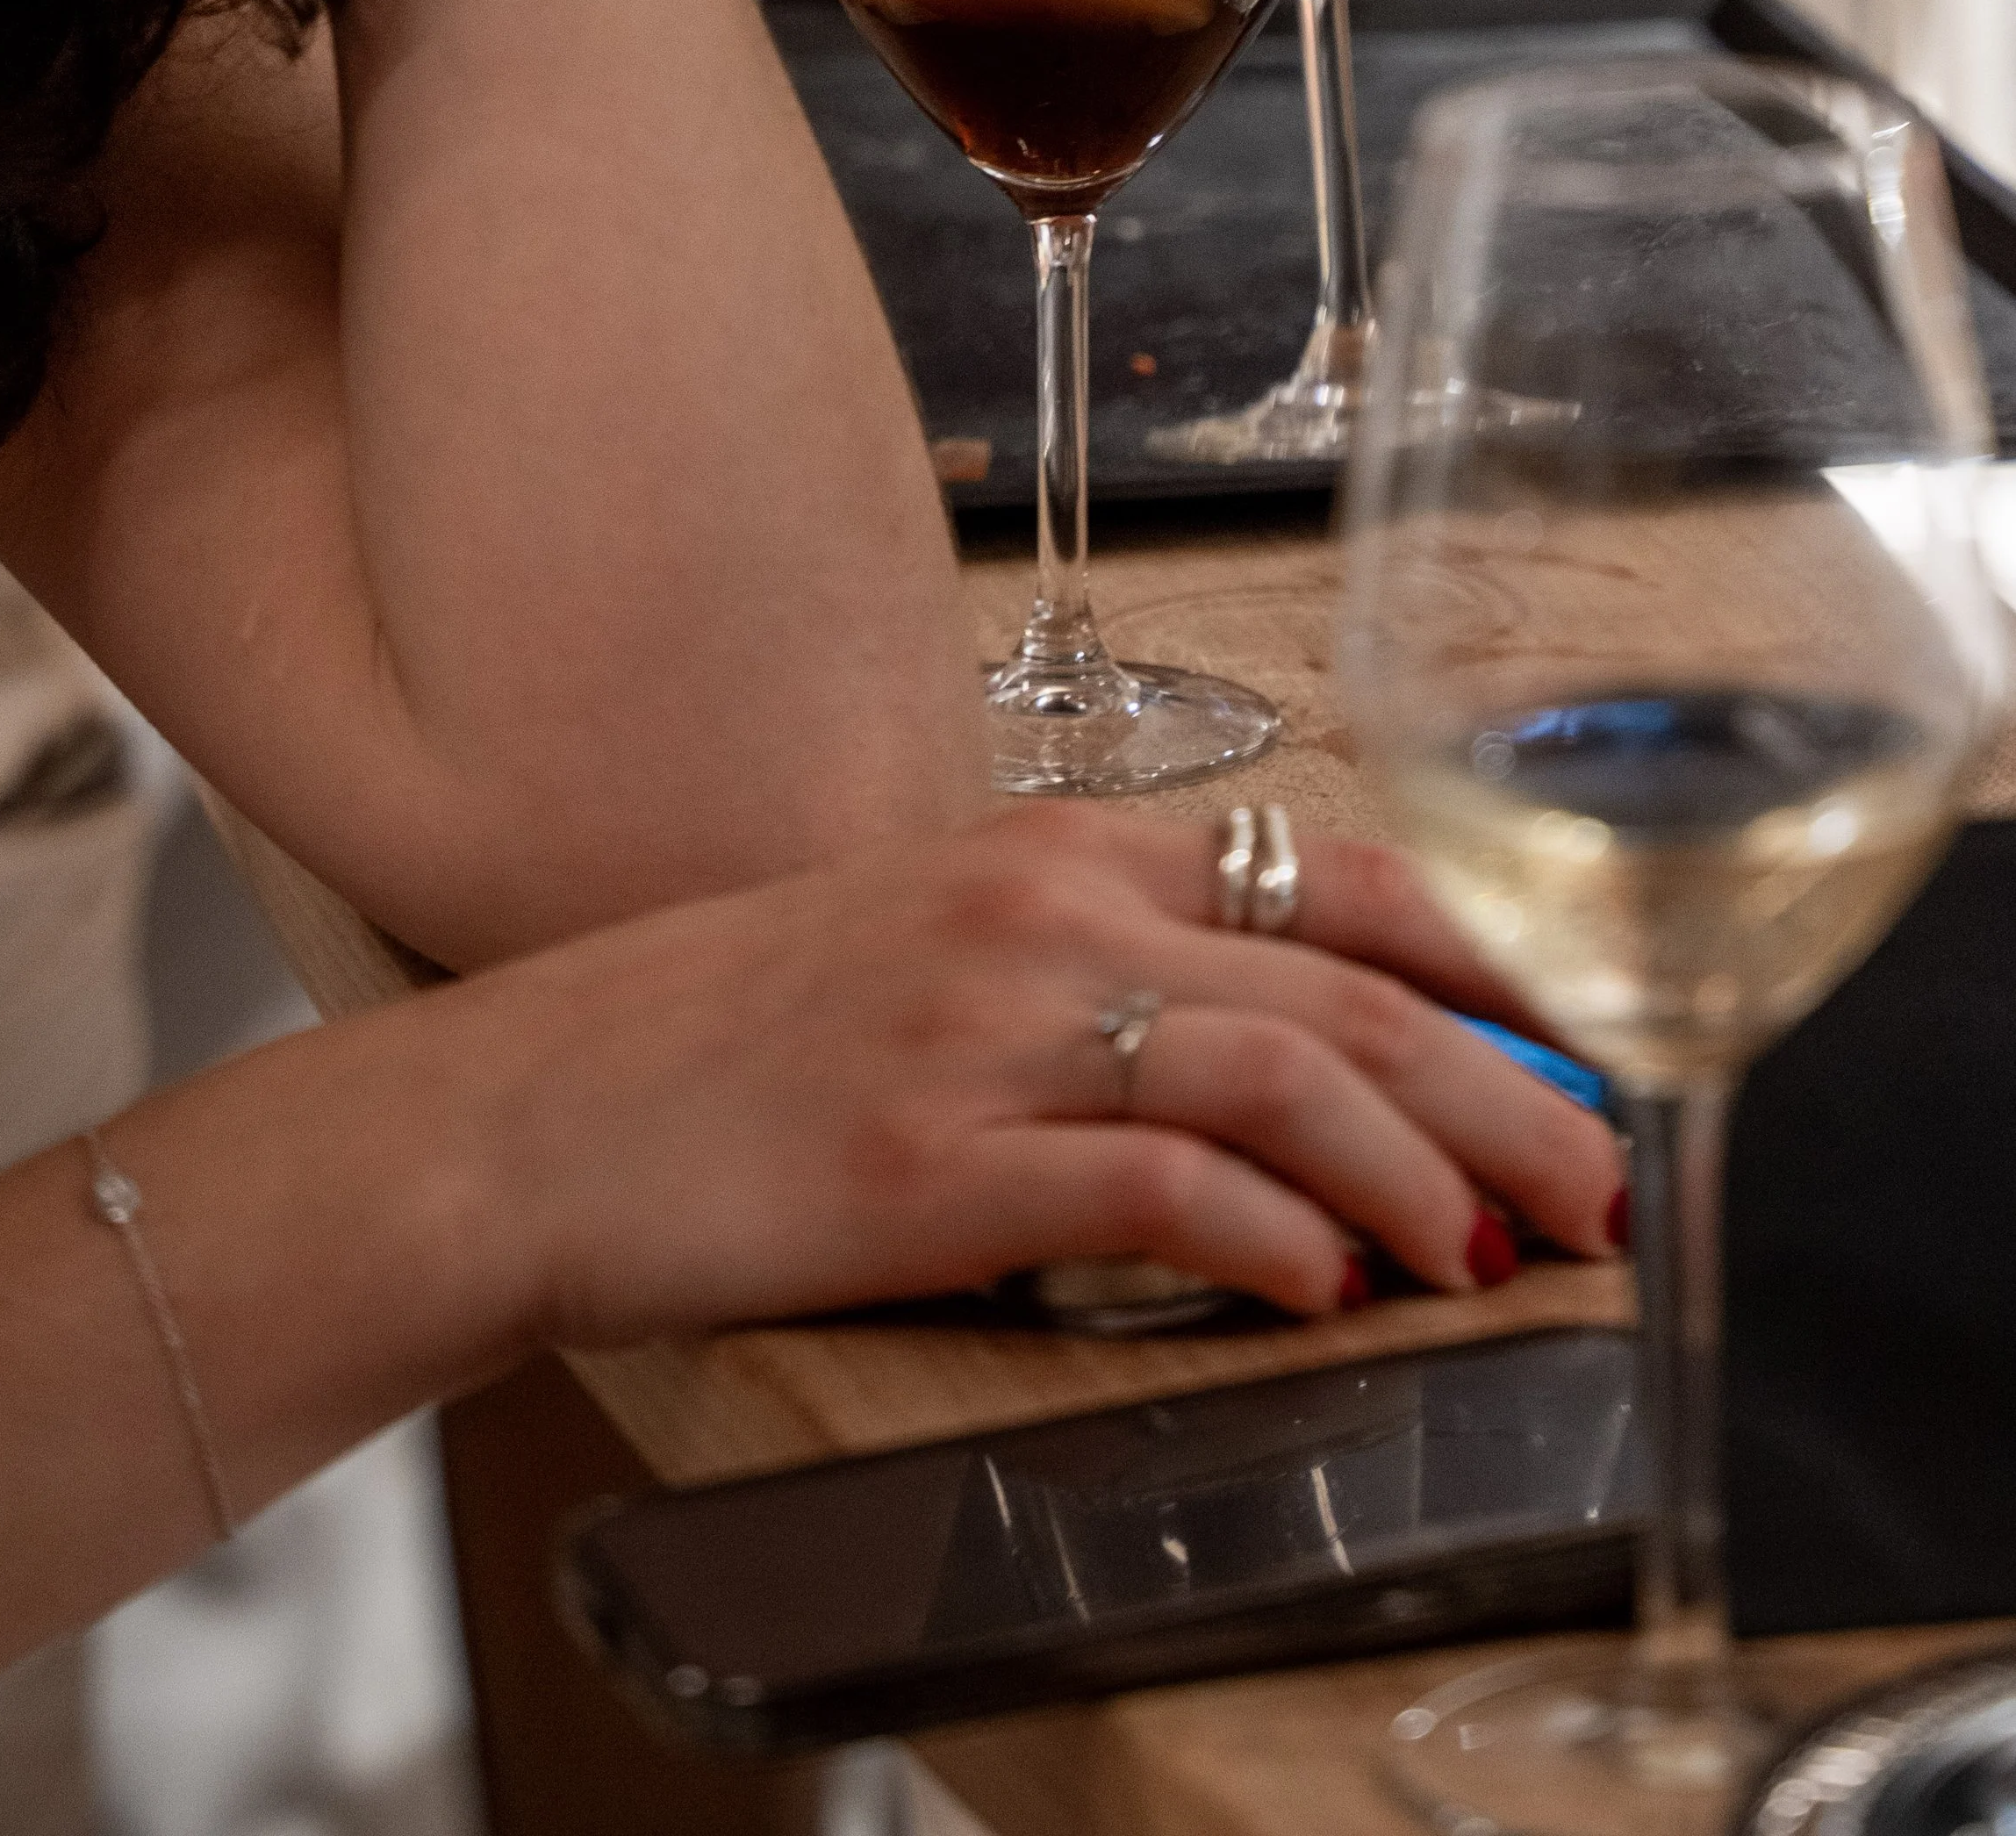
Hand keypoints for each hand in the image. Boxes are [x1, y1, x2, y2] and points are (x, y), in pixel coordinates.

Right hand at [515, 801, 1624, 1345]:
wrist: (528, 1107)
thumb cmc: (732, 1038)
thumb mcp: (938, 947)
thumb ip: (1104, 972)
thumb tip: (1297, 1065)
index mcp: (1053, 843)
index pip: (1335, 870)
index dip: (1486, 962)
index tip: (1577, 1044)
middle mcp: (1040, 910)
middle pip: (1347, 988)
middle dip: (1509, 1090)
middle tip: (1601, 1184)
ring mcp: (985, 1031)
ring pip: (1280, 1079)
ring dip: (1423, 1176)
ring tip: (1496, 1258)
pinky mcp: (930, 1161)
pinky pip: (1151, 1191)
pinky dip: (1268, 1239)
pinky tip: (1326, 1287)